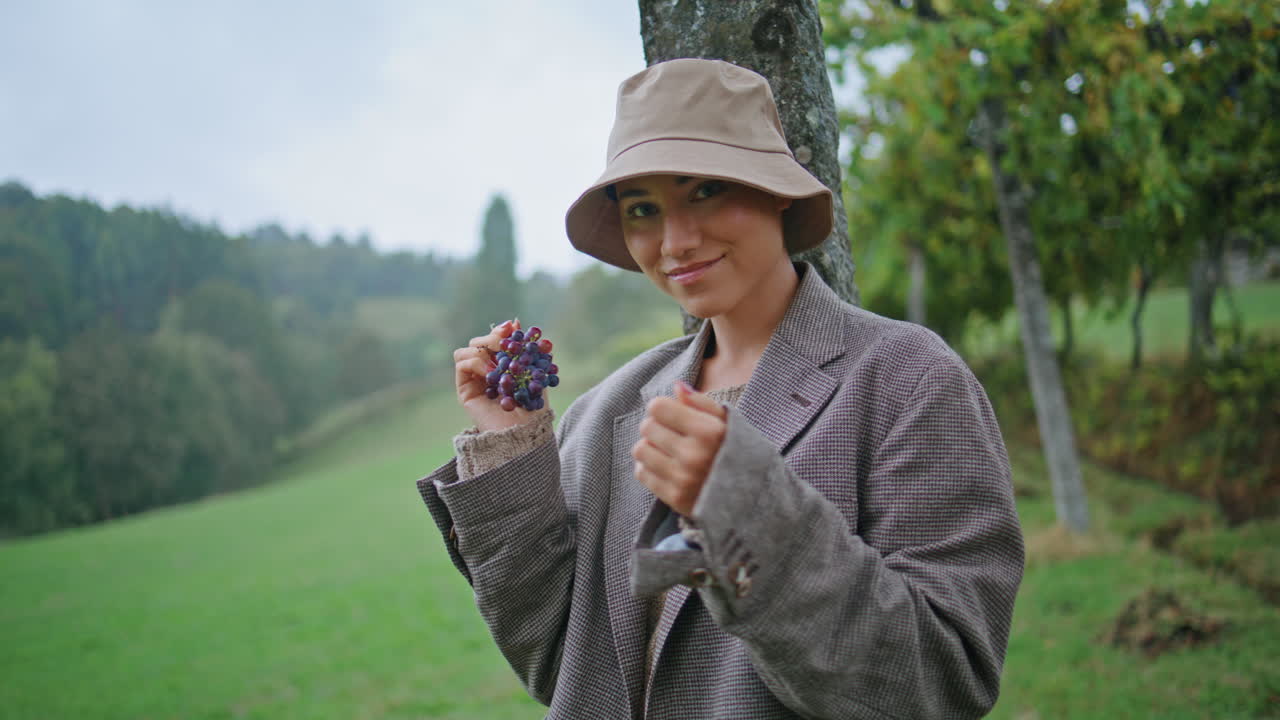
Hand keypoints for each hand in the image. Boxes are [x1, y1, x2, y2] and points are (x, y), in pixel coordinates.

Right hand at [453, 319, 546, 431]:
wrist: (524, 432)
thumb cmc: (533, 407)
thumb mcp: (534, 372)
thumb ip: (524, 348)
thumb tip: (514, 320)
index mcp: (500, 366)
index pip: (494, 340)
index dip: (500, 331)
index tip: (512, 327)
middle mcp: (484, 372)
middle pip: (477, 342)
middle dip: (491, 337)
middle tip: (505, 340)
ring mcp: (473, 380)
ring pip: (465, 350)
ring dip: (482, 350)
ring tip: (499, 364)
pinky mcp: (464, 390)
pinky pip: (462, 364)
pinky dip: (476, 362)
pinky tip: (491, 372)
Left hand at [632, 380, 727, 515]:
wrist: (754, 500)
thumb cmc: (740, 454)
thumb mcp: (730, 424)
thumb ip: (702, 403)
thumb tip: (676, 386)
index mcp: (708, 432)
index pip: (658, 407)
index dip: (662, 407)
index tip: (671, 414)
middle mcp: (693, 455)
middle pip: (647, 427)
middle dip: (656, 426)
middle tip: (670, 433)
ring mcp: (682, 479)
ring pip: (640, 450)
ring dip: (650, 447)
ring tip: (667, 451)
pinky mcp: (674, 498)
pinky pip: (642, 474)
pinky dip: (649, 468)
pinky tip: (666, 467)